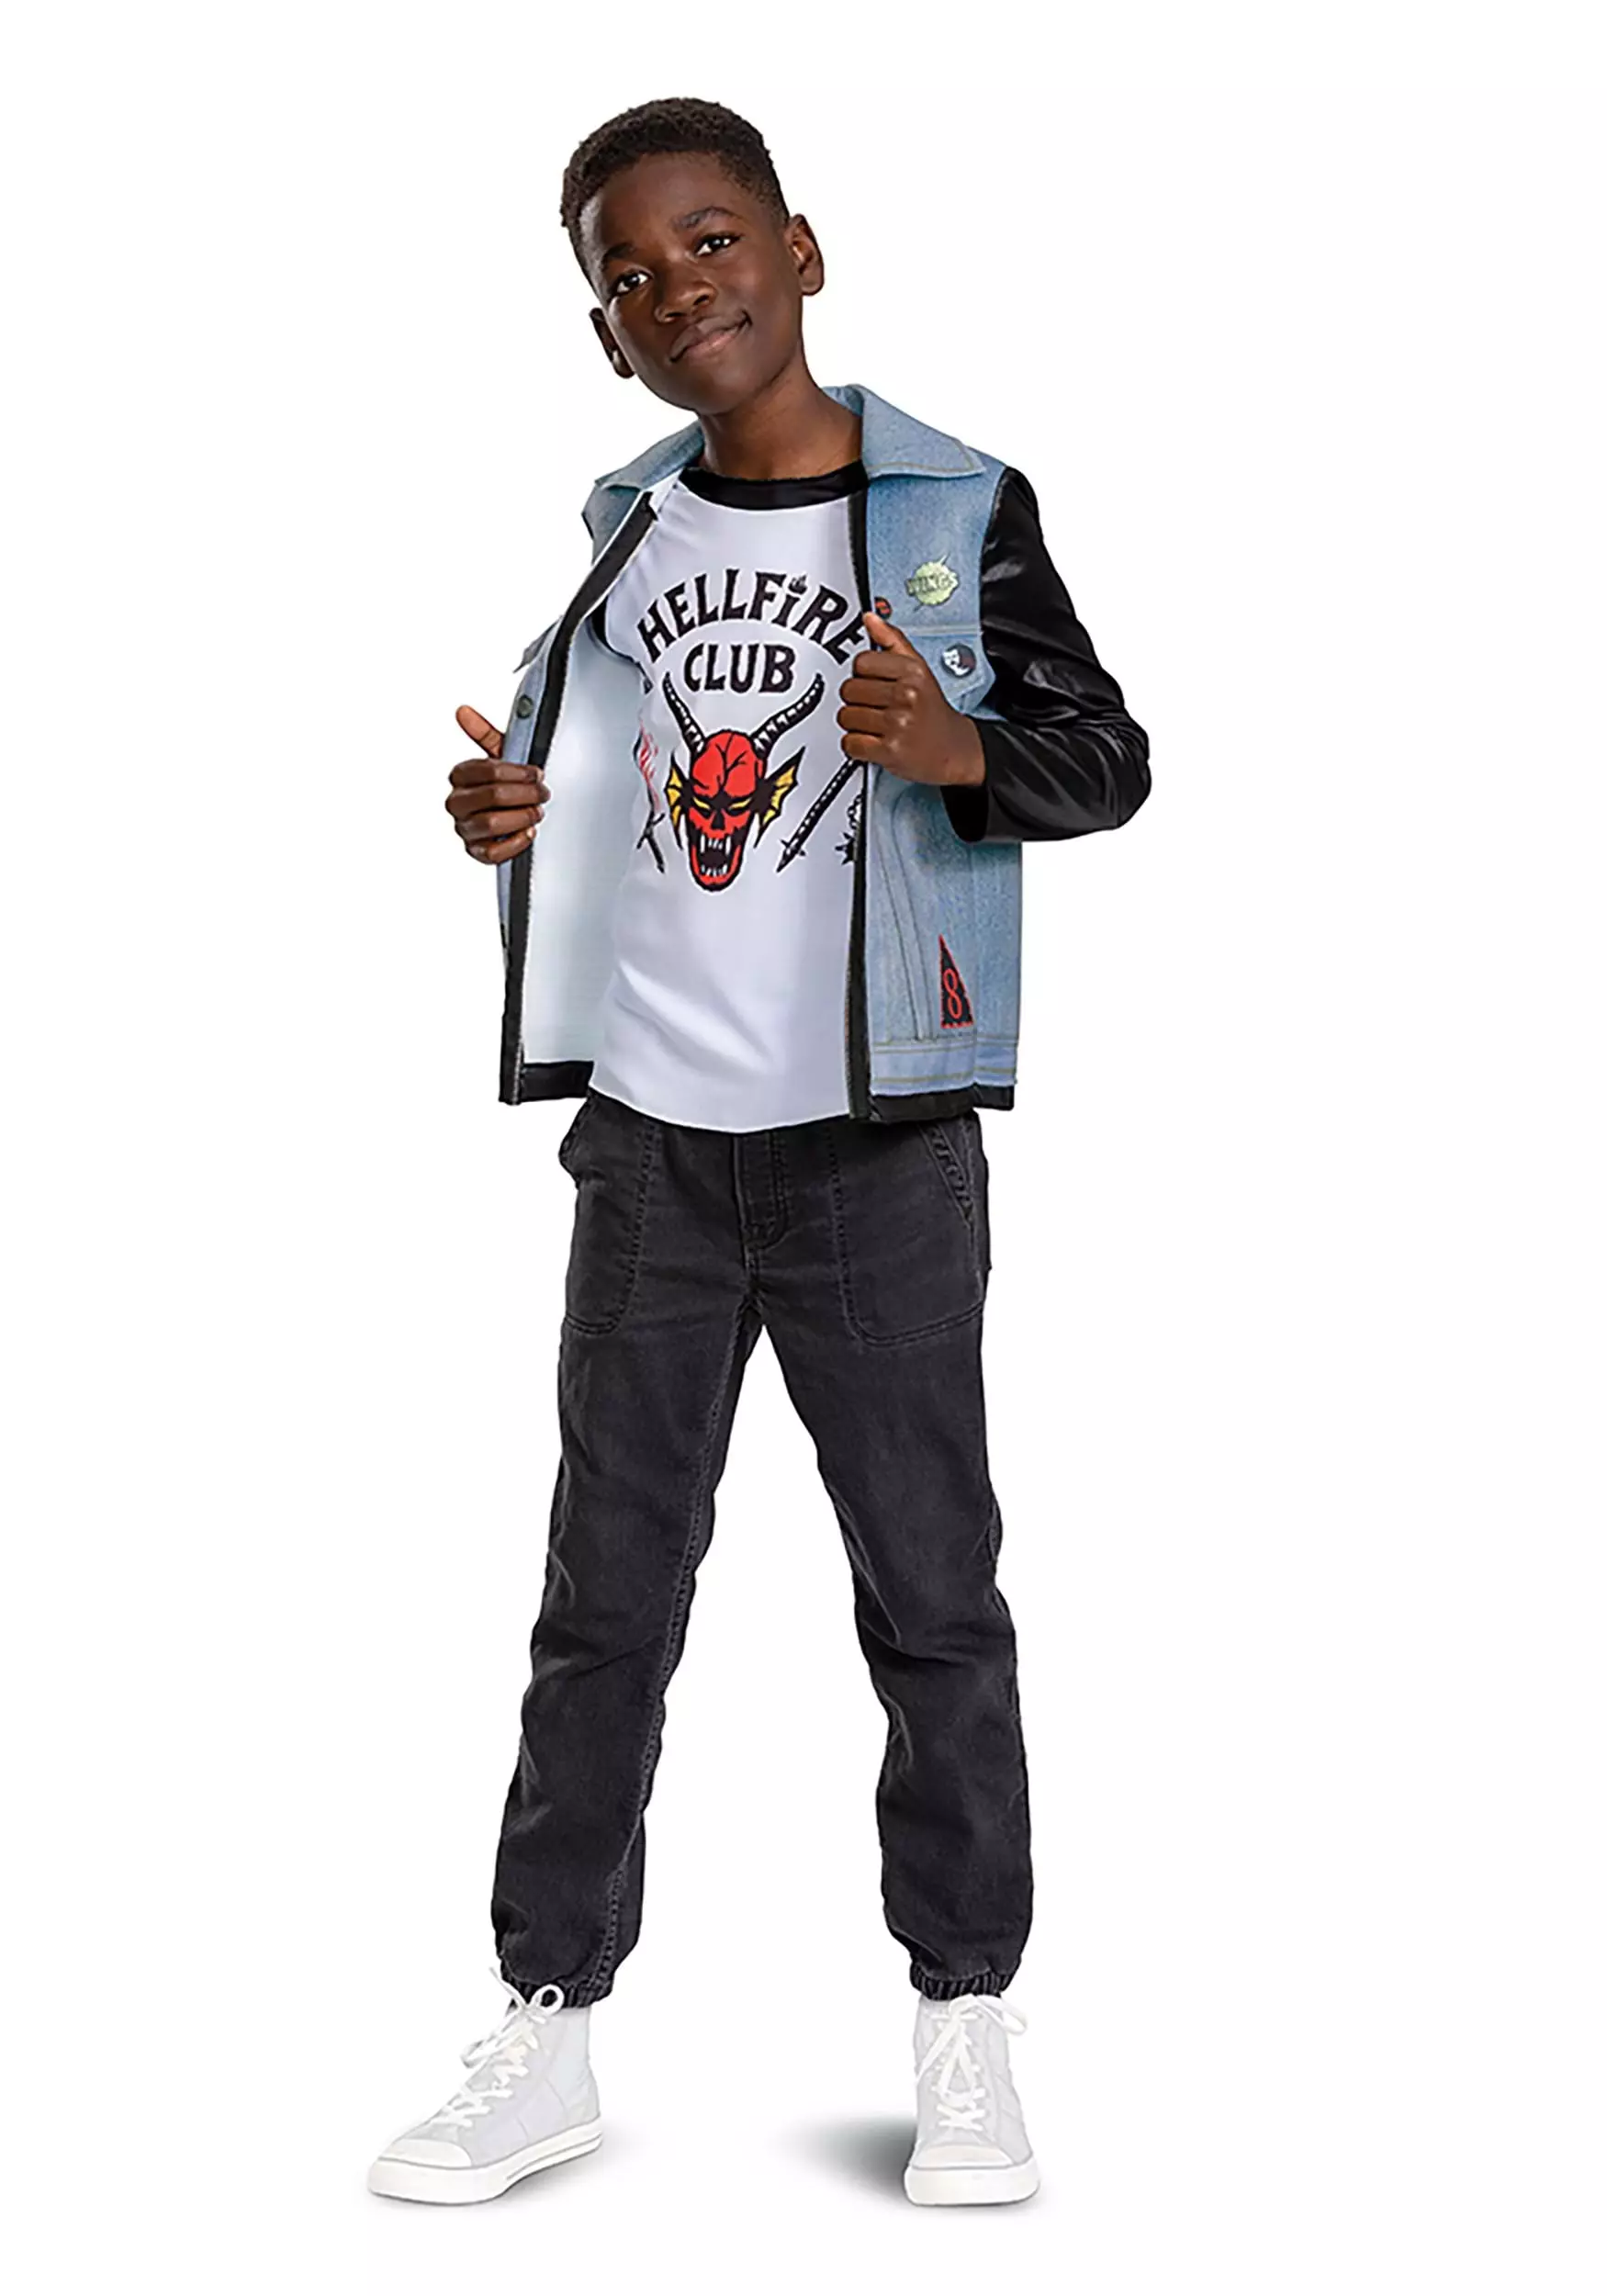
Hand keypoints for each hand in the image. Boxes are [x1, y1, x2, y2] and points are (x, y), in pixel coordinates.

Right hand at [445, 704, 549, 861]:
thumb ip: (484, 734)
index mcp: (460, 776)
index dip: (517, 772)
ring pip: (492, 824)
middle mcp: (457, 802)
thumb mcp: (499, 756)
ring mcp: (465, 829)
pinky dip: (516, 842)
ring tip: (537, 811)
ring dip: (522, 816)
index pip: (486, 771)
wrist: (510, 812)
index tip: (536, 773)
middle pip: (491, 796)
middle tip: (543, 792)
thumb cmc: (505, 783)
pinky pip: (494, 853)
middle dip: (525, 794)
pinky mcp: (476, 853)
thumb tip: (463, 711)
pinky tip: (528, 832)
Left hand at [836, 609, 984, 788]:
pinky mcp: (890, 750)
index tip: (874, 684)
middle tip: (875, 707)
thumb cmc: (932, 710)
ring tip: (875, 724)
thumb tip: (870, 619)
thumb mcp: (918, 669)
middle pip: (849, 690)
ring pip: (846, 716)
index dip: (863, 675)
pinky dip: (856, 746)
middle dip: (857, 700)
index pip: (861, 662)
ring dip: (855, 724)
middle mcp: (907, 695)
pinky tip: (872, 741)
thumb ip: (892, 640)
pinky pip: (851, 743)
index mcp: (912, 672)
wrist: (953, 749)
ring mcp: (899, 723)